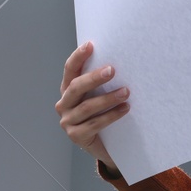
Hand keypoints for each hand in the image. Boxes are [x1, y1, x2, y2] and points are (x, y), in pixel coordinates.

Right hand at [56, 40, 127, 171]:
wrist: (104, 146)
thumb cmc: (102, 115)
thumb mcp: (99, 96)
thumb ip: (102, 82)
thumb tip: (121, 61)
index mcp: (68, 90)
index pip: (70, 70)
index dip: (78, 57)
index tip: (90, 45)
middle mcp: (64, 104)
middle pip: (76, 87)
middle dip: (94, 78)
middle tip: (112, 70)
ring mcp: (67, 121)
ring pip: (87, 107)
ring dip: (107, 98)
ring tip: (126, 92)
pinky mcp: (76, 136)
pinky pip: (94, 124)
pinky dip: (111, 116)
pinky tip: (124, 109)